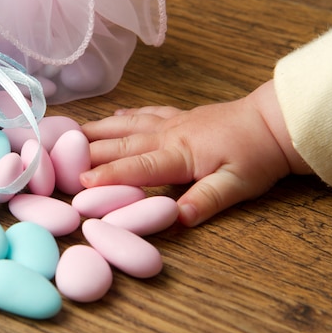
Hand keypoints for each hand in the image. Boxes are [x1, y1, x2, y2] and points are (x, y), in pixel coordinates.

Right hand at [80, 80, 311, 225]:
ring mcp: (171, 122)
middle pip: (120, 143)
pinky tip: (111, 116)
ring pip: (126, 124)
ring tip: (69, 132)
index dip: (106, 175)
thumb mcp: (238, 185)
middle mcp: (168, 134)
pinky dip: (124, 115)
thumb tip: (178, 220)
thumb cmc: (257, 155)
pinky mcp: (178, 116)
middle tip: (56, 155)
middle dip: (87, 151)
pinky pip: (144, 112)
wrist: (274, 121)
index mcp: (179, 153)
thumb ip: (205, 200)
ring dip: (96, 130)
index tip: (78, 180)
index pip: (136, 166)